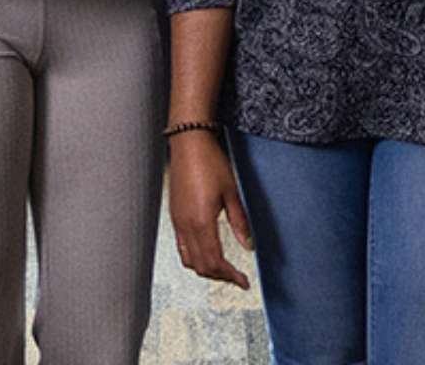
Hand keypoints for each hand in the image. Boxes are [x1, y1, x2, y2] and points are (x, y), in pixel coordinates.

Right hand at [166, 129, 254, 288]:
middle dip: (220, 276)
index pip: (215, 261)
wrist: (188, 143)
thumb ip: (240, 222)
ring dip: (207, 269)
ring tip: (224, 269)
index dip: (230, 276)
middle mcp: (185, 225)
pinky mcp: (175, 215)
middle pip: (200, 266)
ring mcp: (177, 221)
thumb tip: (249, 246)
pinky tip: (208, 252)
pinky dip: (195, 257)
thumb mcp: (231, 192)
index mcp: (201, 222)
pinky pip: (182, 246)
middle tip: (238, 277)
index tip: (244, 282)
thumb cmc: (210, 163)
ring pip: (189, 259)